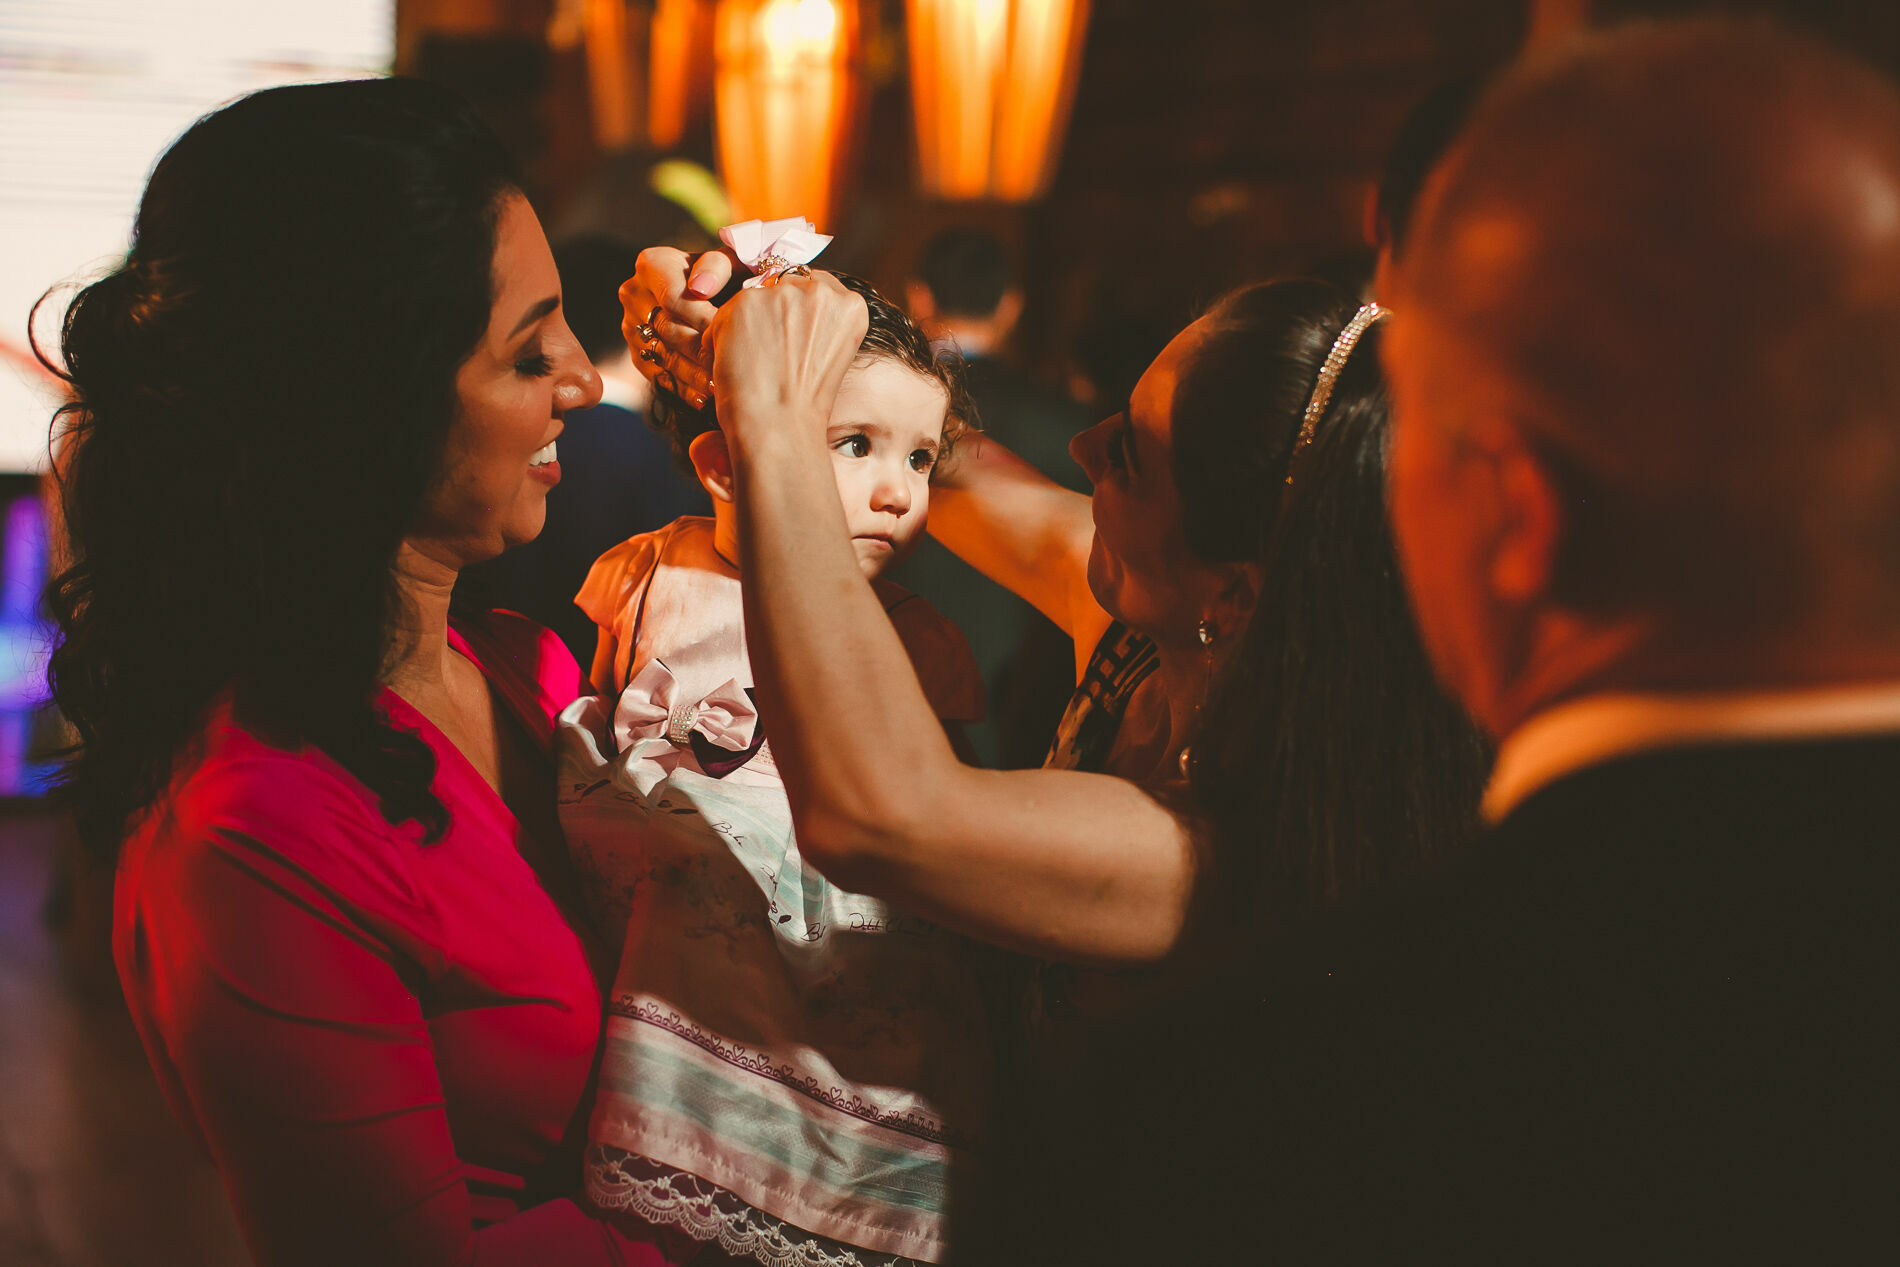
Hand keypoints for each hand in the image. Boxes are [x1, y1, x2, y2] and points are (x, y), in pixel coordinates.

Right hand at [618, 247, 735, 408]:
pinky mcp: (637, 353)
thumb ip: (718, 266)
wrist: (709, 292)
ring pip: (663, 355)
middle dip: (702, 350)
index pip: (673, 298)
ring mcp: (631, 326)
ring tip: (721, 387)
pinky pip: (658, 375)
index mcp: (652, 265)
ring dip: (694, 375)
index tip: (730, 332)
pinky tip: (705, 399)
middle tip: (731, 366)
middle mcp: (634, 293)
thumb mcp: (728, 260)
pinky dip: (683, 389)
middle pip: (669, 329)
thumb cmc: (727, 276)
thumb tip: (700, 289)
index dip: (702, 318)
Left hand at [701, 271, 867, 451]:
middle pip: (785, 284)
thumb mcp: (828, 354)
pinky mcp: (748, 300)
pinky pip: (727, 311)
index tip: (791, 339)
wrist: (779, 427)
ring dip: (748, 324)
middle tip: (771, 356)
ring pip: (755, 297)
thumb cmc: (803, 404)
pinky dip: (723, 337)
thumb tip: (785, 301)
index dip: (798, 313)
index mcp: (851, 304)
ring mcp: (783, 293)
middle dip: (773, 314)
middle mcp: (821, 291)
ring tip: (756, 363)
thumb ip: (816, 319)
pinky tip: (737, 363)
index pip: (816, 285)